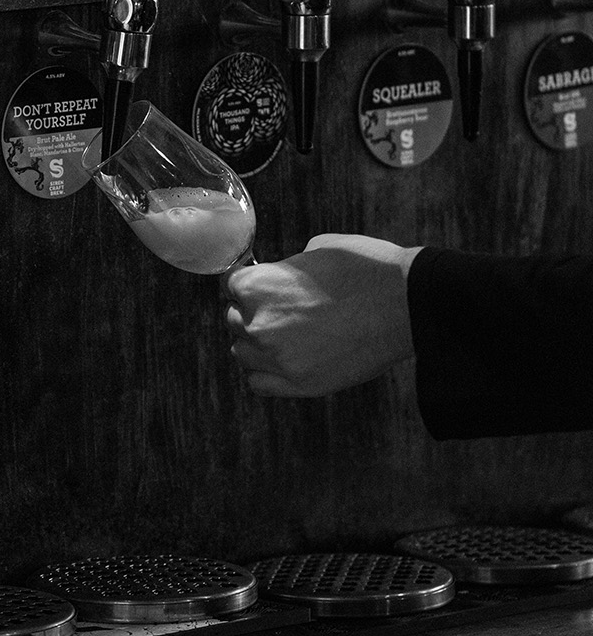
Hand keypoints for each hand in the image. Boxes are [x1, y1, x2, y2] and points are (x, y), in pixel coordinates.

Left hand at [221, 233, 420, 397]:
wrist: (407, 303)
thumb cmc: (364, 269)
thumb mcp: (314, 250)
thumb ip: (283, 270)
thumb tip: (275, 279)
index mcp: (258, 286)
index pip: (230, 286)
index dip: (248, 283)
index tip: (261, 286)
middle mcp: (259, 324)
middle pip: (232, 320)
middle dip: (251, 312)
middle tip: (281, 309)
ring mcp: (278, 358)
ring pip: (243, 353)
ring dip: (257, 343)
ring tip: (286, 334)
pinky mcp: (301, 385)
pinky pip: (259, 383)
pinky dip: (266, 372)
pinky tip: (286, 359)